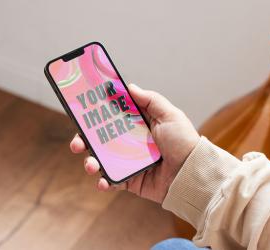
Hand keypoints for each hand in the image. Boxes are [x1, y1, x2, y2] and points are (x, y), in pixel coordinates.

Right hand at [69, 83, 199, 203]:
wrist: (192, 174)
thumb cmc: (183, 141)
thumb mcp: (170, 114)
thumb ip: (150, 100)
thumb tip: (129, 86)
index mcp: (139, 124)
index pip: (113, 115)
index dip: (97, 112)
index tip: (83, 108)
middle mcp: (131, 142)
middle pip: (101, 138)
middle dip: (85, 139)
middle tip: (77, 141)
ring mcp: (129, 162)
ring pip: (102, 159)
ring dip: (90, 161)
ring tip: (90, 163)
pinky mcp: (131, 180)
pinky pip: (112, 180)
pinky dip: (104, 181)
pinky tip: (102, 180)